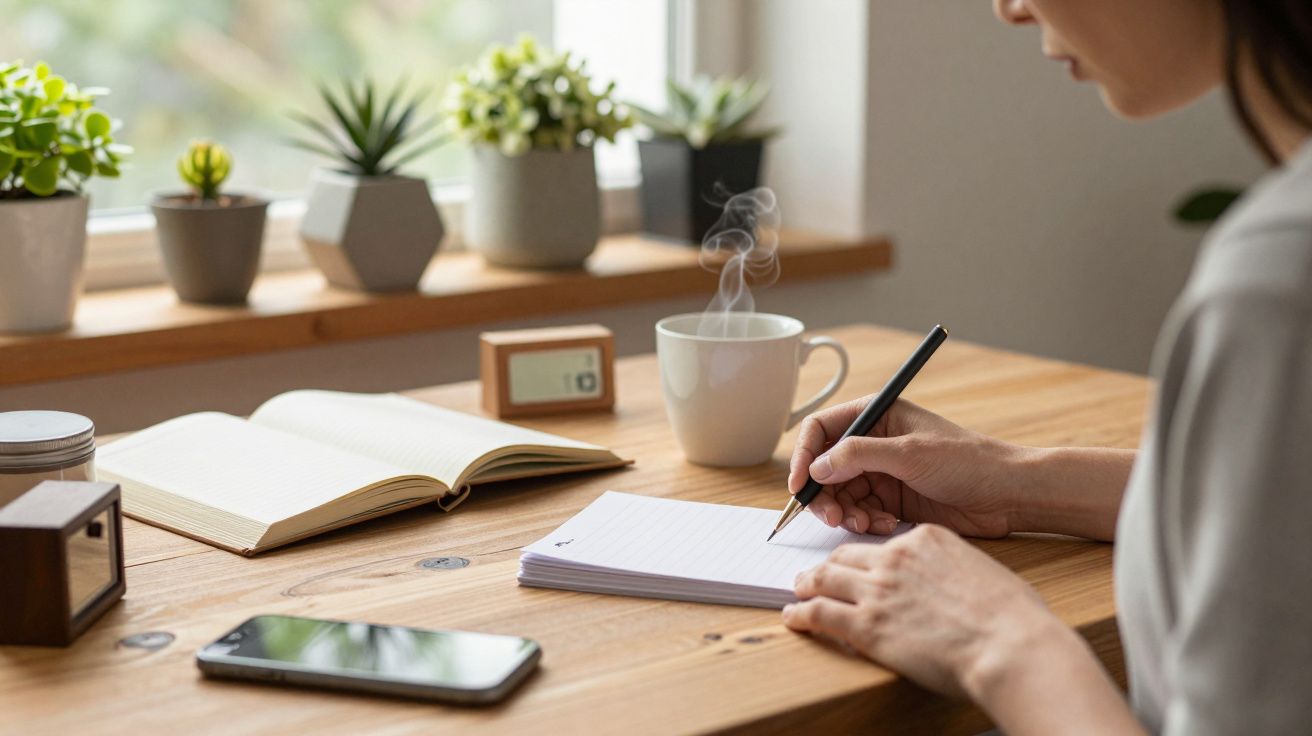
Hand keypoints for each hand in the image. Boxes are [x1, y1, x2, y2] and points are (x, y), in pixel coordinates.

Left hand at [784, 524, 1063, 698]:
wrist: (1010, 644)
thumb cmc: (1012, 616)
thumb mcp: (982, 572)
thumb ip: (955, 571)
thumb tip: (953, 587)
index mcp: (925, 539)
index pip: (883, 544)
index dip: (868, 558)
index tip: (861, 567)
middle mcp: (895, 558)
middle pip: (847, 556)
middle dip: (828, 565)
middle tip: (815, 574)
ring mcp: (878, 590)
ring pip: (825, 579)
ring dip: (807, 584)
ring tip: (798, 590)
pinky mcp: (866, 625)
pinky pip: (820, 614)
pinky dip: (801, 614)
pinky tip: (793, 618)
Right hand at [788, 398, 1022, 537]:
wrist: (1006, 494)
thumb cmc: (967, 461)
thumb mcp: (908, 453)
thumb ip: (858, 456)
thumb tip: (815, 468)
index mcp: (875, 415)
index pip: (821, 429)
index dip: (804, 456)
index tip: (799, 485)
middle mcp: (873, 442)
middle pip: (824, 467)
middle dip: (824, 494)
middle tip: (832, 518)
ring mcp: (881, 472)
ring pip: (840, 495)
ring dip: (846, 512)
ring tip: (866, 523)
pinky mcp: (891, 499)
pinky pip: (860, 512)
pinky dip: (864, 522)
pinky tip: (886, 525)